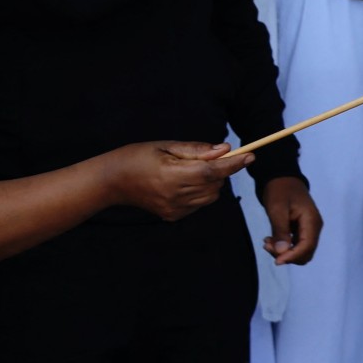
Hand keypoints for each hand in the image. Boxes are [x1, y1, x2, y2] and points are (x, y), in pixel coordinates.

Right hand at [103, 141, 247, 221]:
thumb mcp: (164, 145)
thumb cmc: (136, 157)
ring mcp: (175, 209)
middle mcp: (176, 196)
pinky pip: (199, 204)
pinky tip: (183, 182)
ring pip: (210, 196)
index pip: (212, 171)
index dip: (234, 164)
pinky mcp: (174, 216)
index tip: (250, 155)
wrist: (112, 182)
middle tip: (209, 157)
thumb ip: (195, 149)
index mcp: (172, 175)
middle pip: (215, 185)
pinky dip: (200, 192)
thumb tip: (224, 149)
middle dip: (220, 170)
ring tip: (191, 170)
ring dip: (211, 182)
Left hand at [259, 176, 321, 264]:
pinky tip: (270, 240)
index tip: (276, 261)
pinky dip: (284, 246)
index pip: (307, 247)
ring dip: (284, 251)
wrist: (281, 177)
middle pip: (305, 253)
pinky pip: (295, 244)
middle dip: (287, 255)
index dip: (292, 256)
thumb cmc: (279, 190)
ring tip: (266, 242)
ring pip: (300, 250)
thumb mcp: (277, 208)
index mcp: (312, 221)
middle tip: (267, 246)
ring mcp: (308, 229)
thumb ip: (280, 230)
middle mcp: (314, 228)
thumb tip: (282, 252)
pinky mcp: (301, 229)